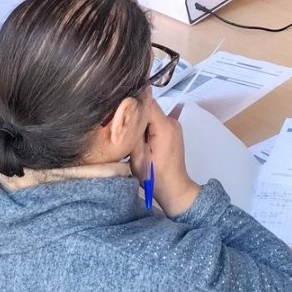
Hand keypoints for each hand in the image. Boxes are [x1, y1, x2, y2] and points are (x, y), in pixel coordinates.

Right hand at [129, 101, 199, 216]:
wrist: (174, 188)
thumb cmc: (155, 177)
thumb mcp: (137, 157)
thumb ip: (132, 134)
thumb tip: (125, 115)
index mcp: (164, 126)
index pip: (146, 103)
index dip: (131, 105)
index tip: (117, 111)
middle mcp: (171, 121)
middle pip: (149, 107)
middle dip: (134, 114)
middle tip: (119, 124)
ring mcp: (173, 125)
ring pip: (151, 114)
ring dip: (139, 121)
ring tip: (127, 133)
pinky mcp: (172, 130)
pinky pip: (156, 121)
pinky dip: (146, 127)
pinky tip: (138, 138)